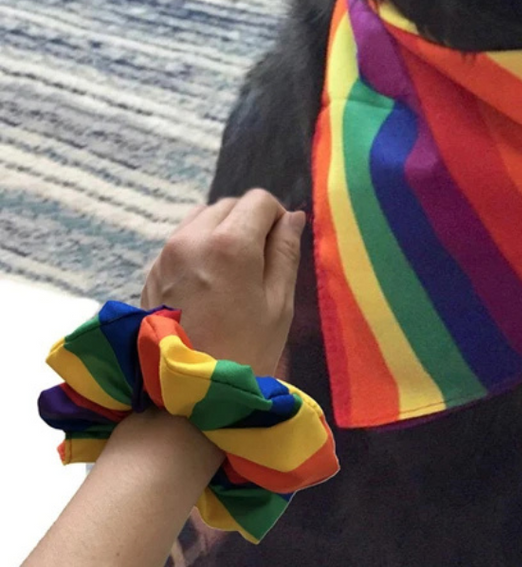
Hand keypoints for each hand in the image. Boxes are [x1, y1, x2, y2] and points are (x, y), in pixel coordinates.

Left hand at [141, 190, 305, 375]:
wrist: (181, 399)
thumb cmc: (242, 353)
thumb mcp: (278, 304)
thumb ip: (286, 253)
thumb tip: (292, 218)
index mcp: (229, 244)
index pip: (259, 201)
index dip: (276, 217)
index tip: (280, 247)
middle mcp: (192, 239)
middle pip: (229, 205)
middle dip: (249, 223)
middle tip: (259, 263)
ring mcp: (166, 255)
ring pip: (202, 218)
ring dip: (222, 232)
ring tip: (231, 272)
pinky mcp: (151, 272)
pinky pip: (181, 241)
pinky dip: (199, 248)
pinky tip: (207, 285)